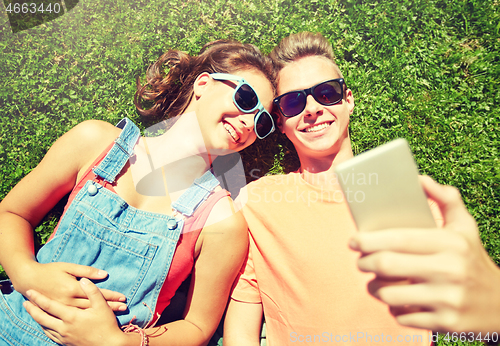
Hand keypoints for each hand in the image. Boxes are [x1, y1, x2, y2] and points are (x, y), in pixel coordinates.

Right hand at [14, 261, 126, 310]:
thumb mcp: (69, 267)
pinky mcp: (58, 313)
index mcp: (72, 289)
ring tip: (117, 314)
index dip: (111, 295)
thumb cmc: (50, 271)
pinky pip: (77, 317)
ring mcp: (63, 309)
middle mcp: (69, 301)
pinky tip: (97, 320)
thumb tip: (104, 274)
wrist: (29, 280)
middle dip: (110, 307)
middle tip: (124, 308)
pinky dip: (89, 319)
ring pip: (87, 313)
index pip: (96, 293)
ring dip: (102, 313)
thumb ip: (86, 271)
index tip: (123, 297)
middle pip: (94, 305)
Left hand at [23, 278, 131, 345]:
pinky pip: (51, 335)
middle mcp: (64, 328)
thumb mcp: (102, 306)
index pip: (49, 306)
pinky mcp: (67, 343)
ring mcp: (64, 337)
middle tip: (25, 303)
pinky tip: (46, 326)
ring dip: (37, 319)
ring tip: (33, 313)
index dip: (38, 298)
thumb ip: (92, 291)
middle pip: (42, 318)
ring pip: (45, 328)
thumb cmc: (106, 325)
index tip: (30, 291)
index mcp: (71, 316)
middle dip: (32, 310)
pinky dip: (45, 329)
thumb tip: (85, 280)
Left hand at [349, 176, 499, 332]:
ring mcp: (447, 300)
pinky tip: (397, 300)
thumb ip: (445, 199)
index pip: (399, 239)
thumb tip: (419, 179)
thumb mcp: (465, 227)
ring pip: (388, 294)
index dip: (369, 240)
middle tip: (360, 261)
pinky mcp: (444, 323)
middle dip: (364, 263)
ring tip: (375, 281)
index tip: (354, 241)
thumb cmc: (473, 259)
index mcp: (451, 243)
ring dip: (374, 288)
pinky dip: (392, 309)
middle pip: (387, 265)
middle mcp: (450, 270)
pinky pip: (401, 316)